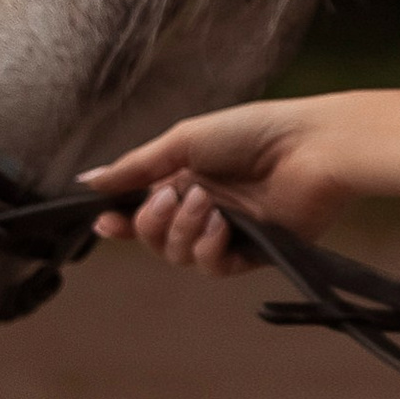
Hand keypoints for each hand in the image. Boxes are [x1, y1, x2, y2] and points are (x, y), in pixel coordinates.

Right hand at [78, 101, 345, 271]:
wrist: (311, 148)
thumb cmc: (252, 132)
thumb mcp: (183, 141)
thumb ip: (136, 167)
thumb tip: (88, 182)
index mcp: (185, 177)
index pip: (141, 209)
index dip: (121, 221)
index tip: (105, 222)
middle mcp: (203, 207)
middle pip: (155, 238)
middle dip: (151, 223)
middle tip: (169, 198)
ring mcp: (227, 231)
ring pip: (179, 255)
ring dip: (183, 230)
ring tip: (205, 202)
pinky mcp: (252, 252)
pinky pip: (212, 266)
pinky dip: (208, 247)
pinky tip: (222, 224)